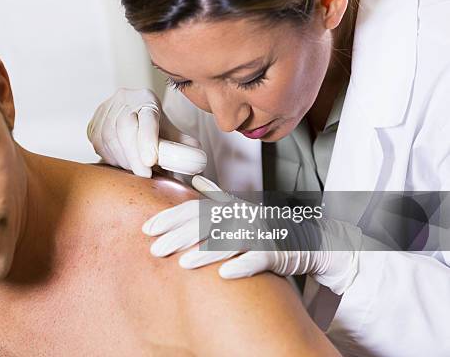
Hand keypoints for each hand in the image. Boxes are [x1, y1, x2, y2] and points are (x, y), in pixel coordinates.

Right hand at [87, 88, 199, 177]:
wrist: (132, 116)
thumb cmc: (155, 128)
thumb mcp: (171, 133)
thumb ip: (182, 145)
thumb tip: (196, 160)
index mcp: (147, 98)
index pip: (148, 117)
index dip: (148, 139)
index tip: (151, 161)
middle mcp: (124, 99)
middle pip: (125, 127)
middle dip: (134, 156)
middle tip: (144, 175)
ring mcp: (105, 110)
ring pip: (109, 138)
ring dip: (123, 160)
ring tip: (136, 170)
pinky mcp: (93, 123)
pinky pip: (98, 144)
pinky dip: (111, 158)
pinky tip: (122, 163)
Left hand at [142, 175, 361, 294]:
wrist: (307, 240)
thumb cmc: (266, 227)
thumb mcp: (240, 208)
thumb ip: (217, 196)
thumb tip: (196, 180)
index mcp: (230, 207)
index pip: (194, 209)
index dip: (170, 217)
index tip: (147, 228)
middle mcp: (242, 216)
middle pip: (206, 223)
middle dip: (178, 236)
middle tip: (155, 249)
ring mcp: (260, 233)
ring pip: (229, 240)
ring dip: (205, 253)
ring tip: (183, 265)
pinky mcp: (276, 252)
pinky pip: (258, 259)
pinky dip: (242, 266)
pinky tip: (224, 275)